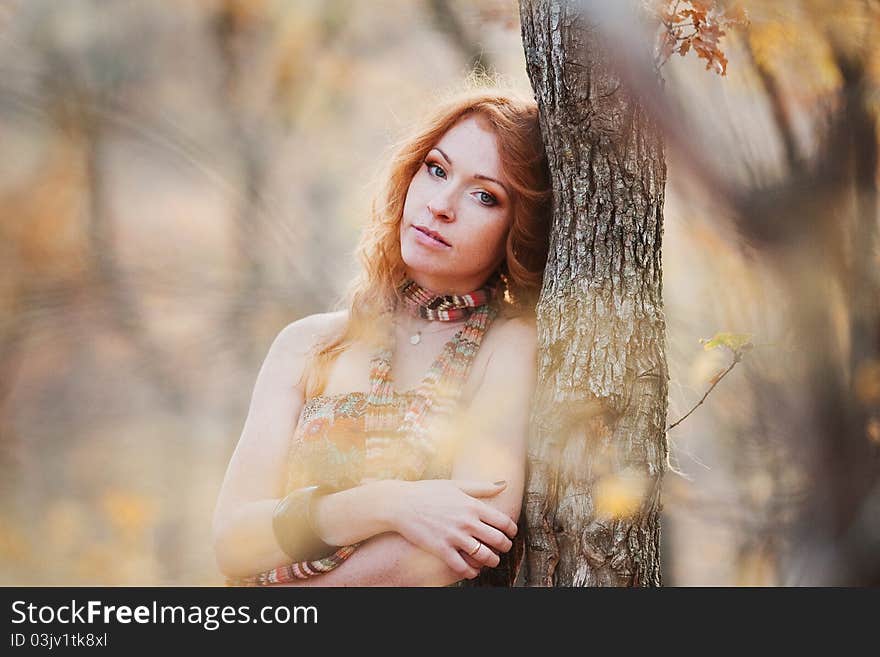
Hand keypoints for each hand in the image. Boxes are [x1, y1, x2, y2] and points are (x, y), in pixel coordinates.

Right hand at [384, 479, 517, 579]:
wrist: (400, 504)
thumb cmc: (428, 492)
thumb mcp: (456, 485)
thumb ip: (482, 487)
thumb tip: (504, 483)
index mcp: (472, 505)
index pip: (503, 521)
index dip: (512, 530)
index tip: (511, 534)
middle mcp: (466, 521)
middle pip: (497, 540)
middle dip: (505, 547)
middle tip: (504, 549)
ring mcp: (454, 536)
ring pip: (483, 555)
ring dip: (491, 561)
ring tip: (490, 561)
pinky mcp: (441, 549)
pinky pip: (462, 566)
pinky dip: (471, 572)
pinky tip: (472, 571)